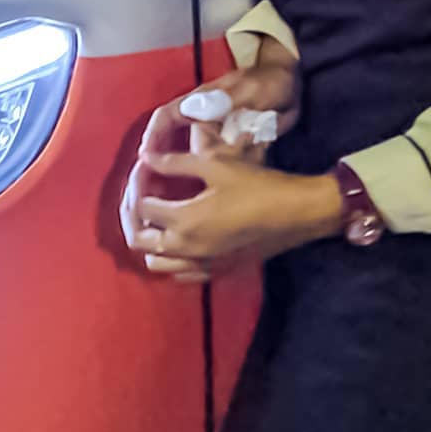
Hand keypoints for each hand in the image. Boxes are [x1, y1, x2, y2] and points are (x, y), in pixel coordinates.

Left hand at [120, 46, 300, 279]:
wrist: (295, 213)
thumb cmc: (256, 184)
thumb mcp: (215, 164)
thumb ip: (175, 162)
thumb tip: (144, 158)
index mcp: (184, 221)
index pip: (142, 206)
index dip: (139, 184)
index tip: (145, 169)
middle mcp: (187, 249)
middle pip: (140, 240)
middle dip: (134, 215)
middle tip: (142, 193)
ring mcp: (202, 264)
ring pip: (157, 262)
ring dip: (150, 238)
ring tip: (158, 215)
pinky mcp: (218, 271)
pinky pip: (180, 274)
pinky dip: (171, 258)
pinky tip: (180, 236)